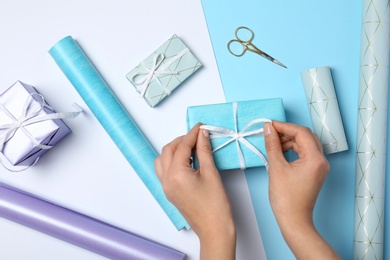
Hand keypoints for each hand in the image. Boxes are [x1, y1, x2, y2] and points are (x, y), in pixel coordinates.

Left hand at [155, 123, 235, 259]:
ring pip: (163, 159)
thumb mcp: (211, 174)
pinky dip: (172, 160)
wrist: (214, 229)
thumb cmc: (215, 206)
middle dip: (182, 140)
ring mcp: (166, 187)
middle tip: (198, 136)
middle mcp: (166, 180)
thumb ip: (204, 151)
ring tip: (192, 147)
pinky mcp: (169, 192)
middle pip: (169, 150)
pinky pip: (164, 170)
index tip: (201, 126)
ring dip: (174, 150)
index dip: (193, 134)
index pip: (182, 146)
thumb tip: (202, 134)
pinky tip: (187, 159)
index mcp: (176, 175)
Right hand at [264, 121, 339, 258]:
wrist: (293, 220)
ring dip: (290, 140)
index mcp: (315, 159)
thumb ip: (272, 145)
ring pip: (306, 144)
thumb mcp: (276, 167)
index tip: (269, 125)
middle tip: (270, 132)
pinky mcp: (315, 172)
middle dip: (288, 132)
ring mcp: (320, 167)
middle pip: (306, 136)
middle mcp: (322, 161)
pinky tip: (281, 151)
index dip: (284, 126)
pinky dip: (293, 149)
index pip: (301, 132)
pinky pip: (306, 153)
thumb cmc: (285, 198)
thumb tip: (268, 128)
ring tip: (273, 142)